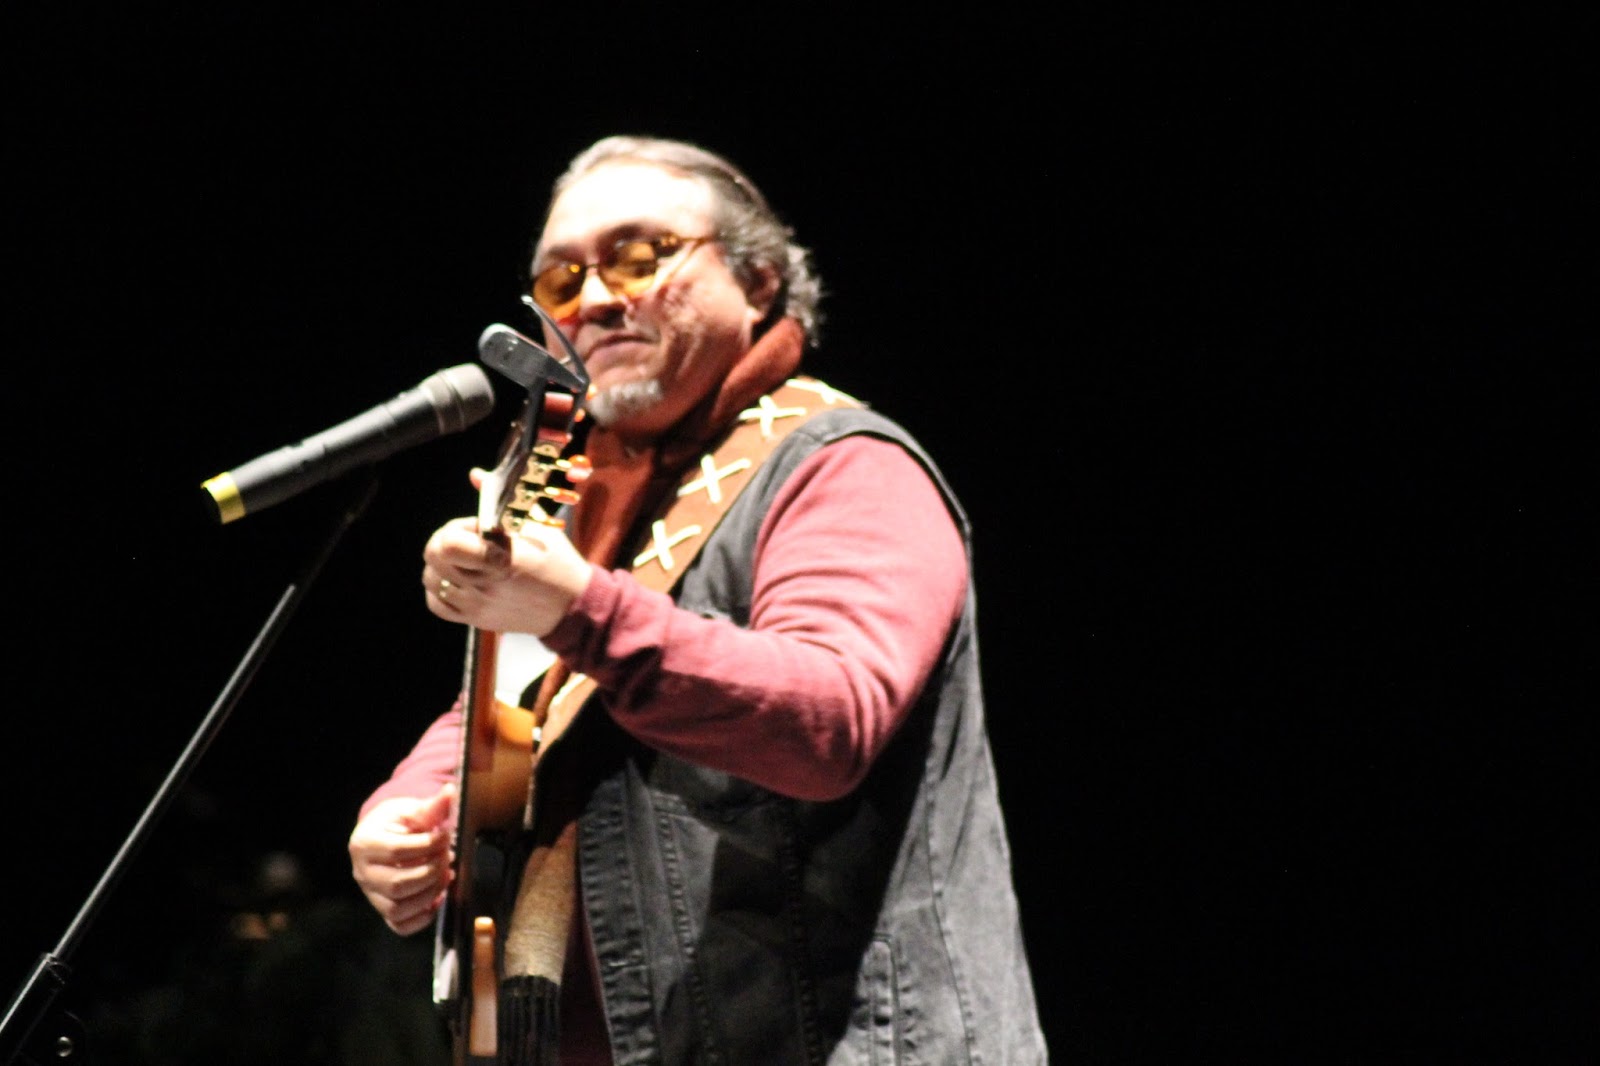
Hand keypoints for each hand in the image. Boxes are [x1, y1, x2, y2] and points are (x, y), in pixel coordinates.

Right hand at [348, 784, 454, 935]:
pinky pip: (400, 925)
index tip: (446, 836)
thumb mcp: (411, 809)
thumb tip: (452, 792)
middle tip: (447, 857)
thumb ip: (432, 806)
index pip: (397, 850)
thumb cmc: (398, 822)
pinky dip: (422, 917)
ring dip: (430, 894)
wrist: (385, 836)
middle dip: (431, 872)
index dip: (427, 845)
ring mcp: (371, 895)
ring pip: (398, 908)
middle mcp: (361, 873)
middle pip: (398, 883)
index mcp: (364, 843)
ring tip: (446, 874)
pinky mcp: (382, 911)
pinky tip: (438, 897)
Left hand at [421, 470, 592, 636]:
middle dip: (444, 540)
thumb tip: (475, 474)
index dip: (456, 528)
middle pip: (433, 556)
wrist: (570, 605)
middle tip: (466, 541)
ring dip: (441, 565)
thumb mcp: (537, 525)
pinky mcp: (476, 619)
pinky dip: (439, 590)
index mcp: (503, 557)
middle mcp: (486, 583)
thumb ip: (501, 500)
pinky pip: (436, 604)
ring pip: (430, 579)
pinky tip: (458, 581)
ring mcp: (478, 604)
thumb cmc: (557, 561)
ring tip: (464, 561)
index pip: (449, 543)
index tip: (476, 528)